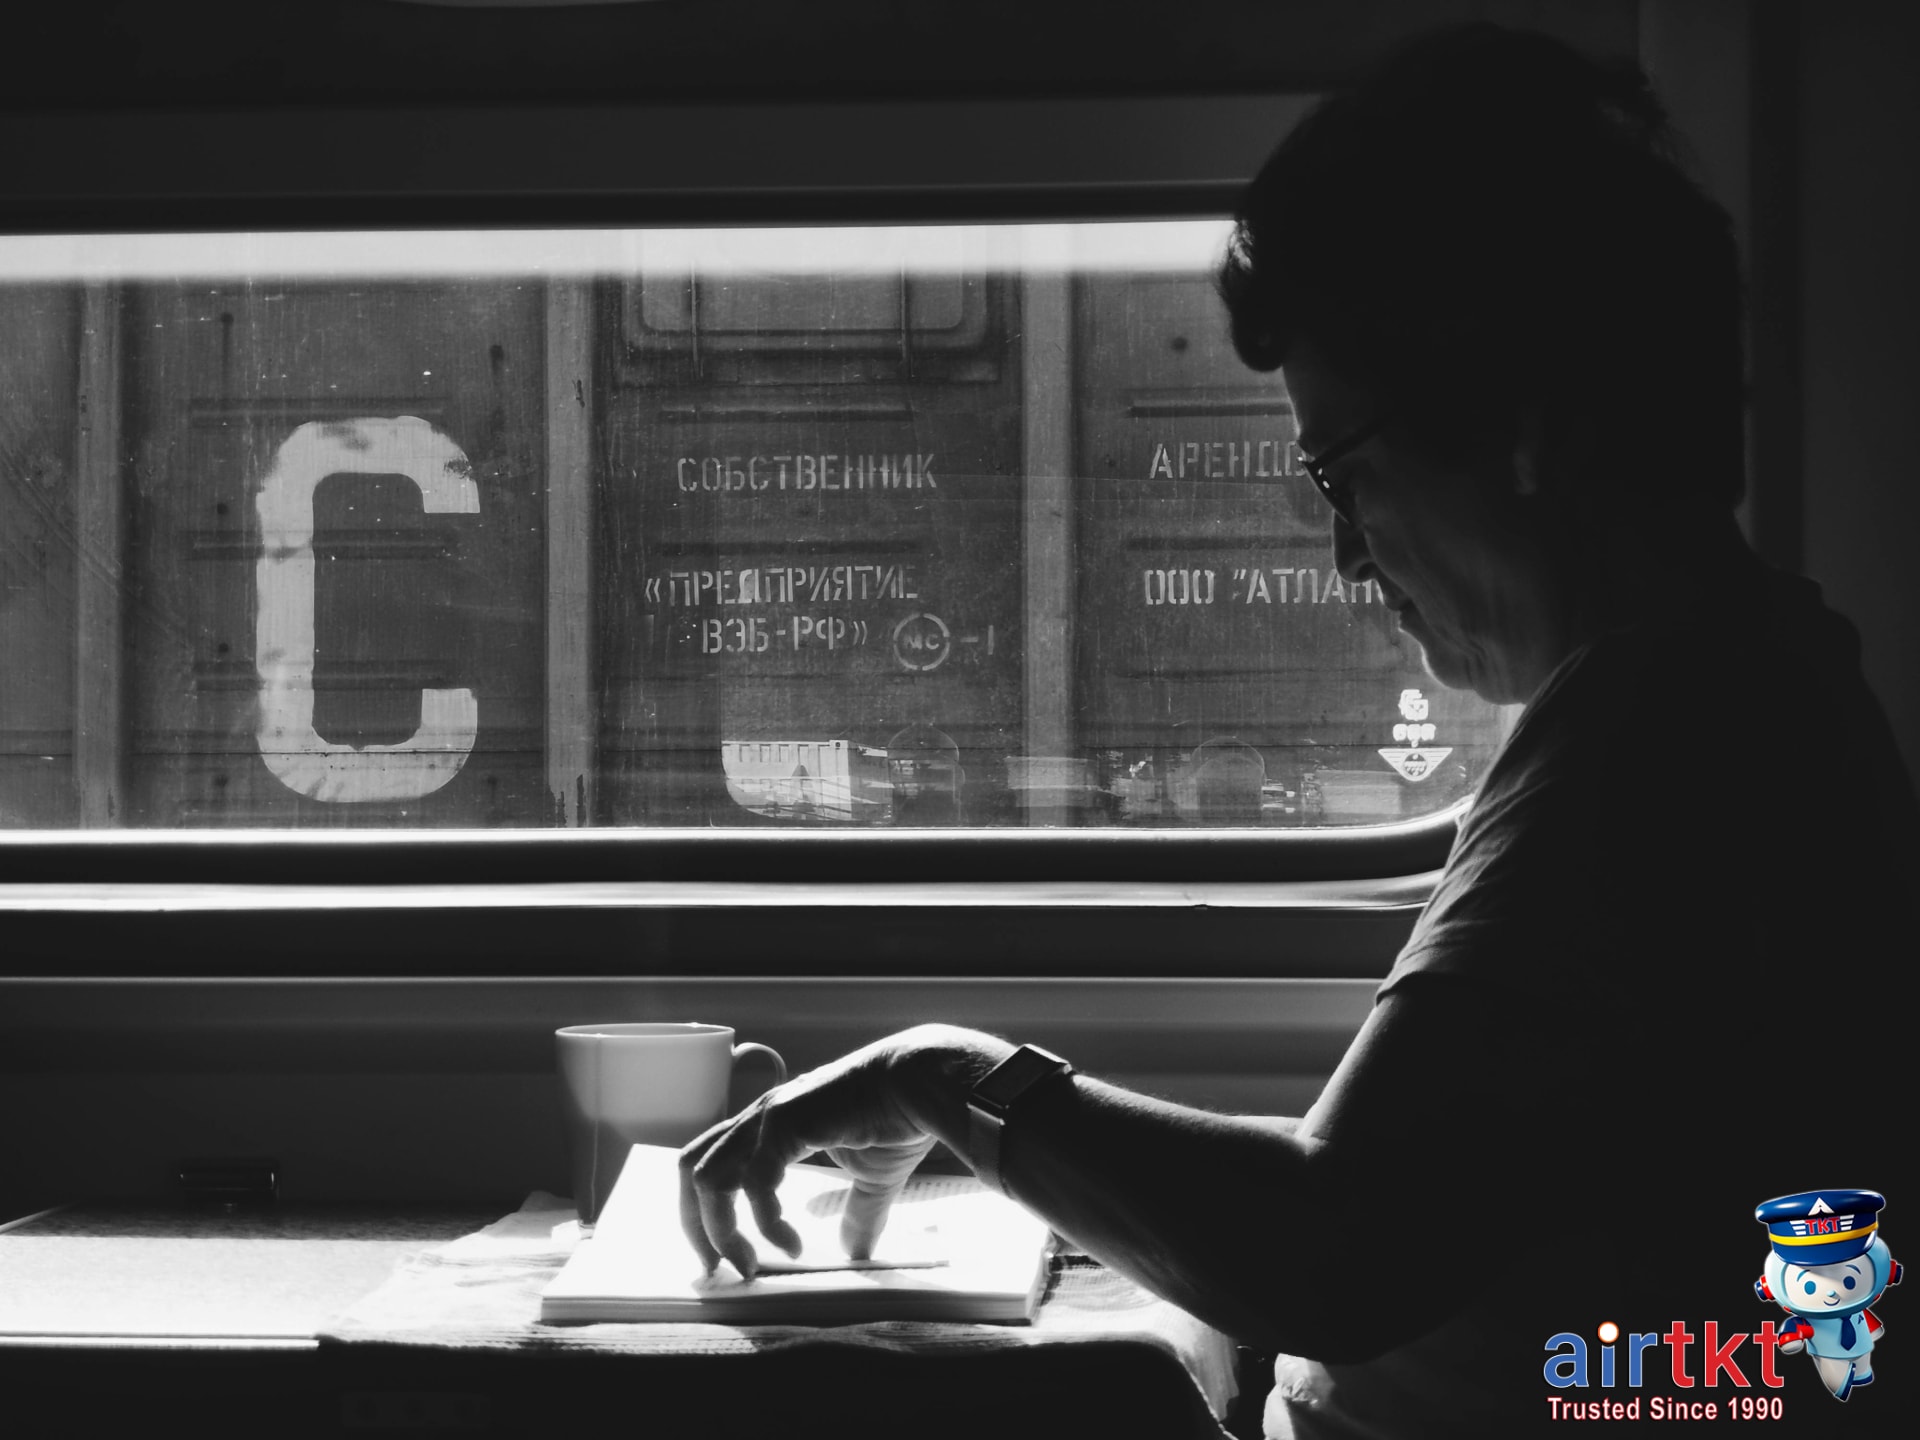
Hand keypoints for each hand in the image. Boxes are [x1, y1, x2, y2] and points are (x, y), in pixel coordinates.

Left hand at [678, 1029, 975, 1278]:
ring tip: (751, 1263)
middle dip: (696, 1225)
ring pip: (709, 1177)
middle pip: (692, 1169)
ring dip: (721, 1229)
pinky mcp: (786, 1122)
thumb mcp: (871, 1177)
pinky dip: (766, 1221)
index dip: (704, 1212)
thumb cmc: (898, 1117)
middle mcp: (759, 1118)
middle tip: (719, 1269)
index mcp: (770, 1125)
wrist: (920, 1082)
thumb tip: (857, 1252)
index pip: (711, 1165)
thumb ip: (857, 1212)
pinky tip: (790, 1244)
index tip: (723, 1258)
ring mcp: (768, 1116)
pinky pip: (755, 1181)